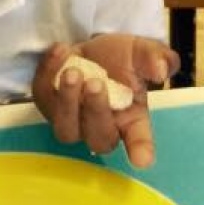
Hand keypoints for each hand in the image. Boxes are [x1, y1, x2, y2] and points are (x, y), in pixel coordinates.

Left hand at [32, 35, 179, 168]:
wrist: (94, 46)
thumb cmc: (123, 57)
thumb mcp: (142, 51)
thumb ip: (155, 57)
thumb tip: (161, 69)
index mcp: (132, 120)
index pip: (138, 141)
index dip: (140, 151)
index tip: (142, 158)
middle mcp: (101, 126)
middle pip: (98, 138)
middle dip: (96, 112)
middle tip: (96, 83)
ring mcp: (71, 119)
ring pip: (65, 129)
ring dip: (67, 102)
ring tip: (72, 73)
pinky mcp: (47, 102)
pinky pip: (42, 95)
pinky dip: (48, 73)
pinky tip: (62, 51)